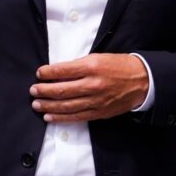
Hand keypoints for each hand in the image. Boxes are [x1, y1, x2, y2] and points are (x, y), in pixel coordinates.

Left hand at [31, 53, 149, 122]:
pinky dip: (61, 118)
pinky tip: (49, 116)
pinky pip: (76, 117)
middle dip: (43, 91)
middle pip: (61, 90)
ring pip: (66, 106)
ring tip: (36, 105)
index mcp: (92, 66)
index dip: (47, 73)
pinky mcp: (99, 112)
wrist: (142, 80)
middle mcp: (93, 84)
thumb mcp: (99, 57)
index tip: (39, 73)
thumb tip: (57, 73)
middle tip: (33, 90)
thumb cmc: (119, 66)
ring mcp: (96, 100)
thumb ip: (79, 65)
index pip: (62, 70)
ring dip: (48, 106)